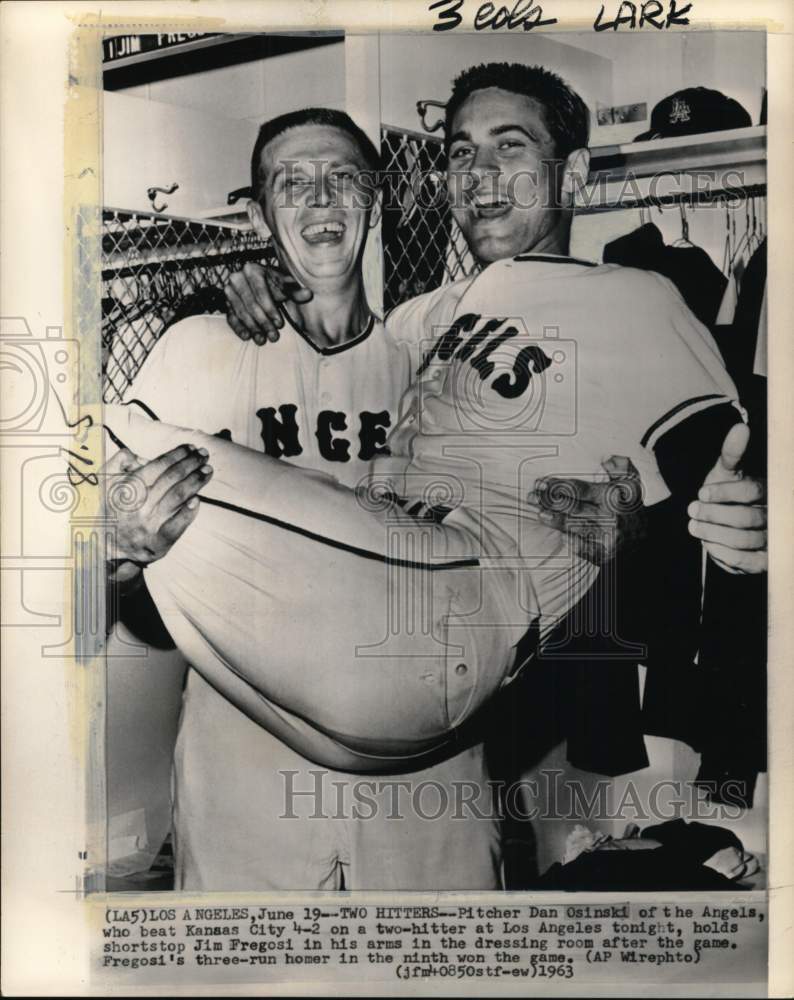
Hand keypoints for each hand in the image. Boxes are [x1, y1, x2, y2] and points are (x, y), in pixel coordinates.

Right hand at [105, 444, 212, 570]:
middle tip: (204, 454)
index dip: (177, 454)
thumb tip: (137, 456)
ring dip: (196, 481)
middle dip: (191, 463)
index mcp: (127, 488)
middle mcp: (138, 505)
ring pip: (178, 496)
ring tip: (208, 470)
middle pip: (172, 478)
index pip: (158, 465)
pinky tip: (198, 500)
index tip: (191, 448)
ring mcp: (149, 524)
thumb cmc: (111, 510)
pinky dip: (188, 512)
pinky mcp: (158, 542)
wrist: (108, 547)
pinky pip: (176, 526)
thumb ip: (116, 464)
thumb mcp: (103, 484)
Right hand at [224, 261, 311, 344]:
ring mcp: (229, 291)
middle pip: (250, 304)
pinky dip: (238, 328)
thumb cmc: (275, 285)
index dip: (271, 309)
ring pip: (241, 312)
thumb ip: (294, 291)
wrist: (260, 284)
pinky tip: (247, 337)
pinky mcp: (226, 304)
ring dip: (253, 328)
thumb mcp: (285, 286)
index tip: (280, 324)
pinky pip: (231, 317)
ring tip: (263, 340)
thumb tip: (308, 294)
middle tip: (274, 336)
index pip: (260, 292)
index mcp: (252, 270)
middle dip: (263, 322)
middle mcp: (237, 278)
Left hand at [529, 456, 645, 565]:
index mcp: (613, 497)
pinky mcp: (603, 553)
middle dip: (551, 502)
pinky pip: (583, 548)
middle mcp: (610, 517)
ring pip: (575, 527)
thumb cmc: (630, 504)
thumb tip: (608, 459)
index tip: (541, 483)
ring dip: (555, 521)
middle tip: (532, 497)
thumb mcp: (631, 481)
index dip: (559, 486)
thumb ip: (621, 467)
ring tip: (539, 513)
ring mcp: (606, 537)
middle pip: (574, 508)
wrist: (643, 537)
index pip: (581, 490)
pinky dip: (570, 541)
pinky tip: (558, 533)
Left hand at [687, 423, 766, 573]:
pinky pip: (743, 561)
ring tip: (693, 526)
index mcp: (769, 490)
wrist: (723, 523)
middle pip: (746, 517)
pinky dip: (720, 552)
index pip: (752, 490)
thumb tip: (741, 427)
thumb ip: (732, 453)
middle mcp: (775, 516)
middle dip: (713, 514)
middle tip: (692, 510)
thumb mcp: (726, 472)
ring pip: (743, 540)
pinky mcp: (762, 562)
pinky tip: (707, 542)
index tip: (702, 492)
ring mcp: (771, 540)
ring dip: (712, 533)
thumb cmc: (726, 495)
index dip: (724, 492)